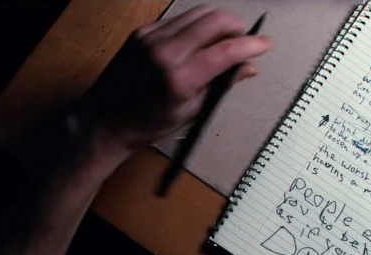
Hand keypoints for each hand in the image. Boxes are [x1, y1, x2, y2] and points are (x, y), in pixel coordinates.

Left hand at [78, 5, 270, 150]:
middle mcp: (165, 52)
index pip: (226, 50)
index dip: (251, 44)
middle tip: (244, 40)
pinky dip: (194, 26)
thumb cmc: (148, 125)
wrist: (105, 122)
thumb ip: (222, 85)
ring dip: (216, 23)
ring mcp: (150, 38)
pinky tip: (197, 42)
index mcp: (179, 79)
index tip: (265, 44)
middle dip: (236, 26)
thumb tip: (249, 68)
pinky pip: (177, 20)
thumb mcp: (191, 111)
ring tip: (224, 40)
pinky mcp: (141, 32)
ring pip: (197, 13)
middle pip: (214, 19)